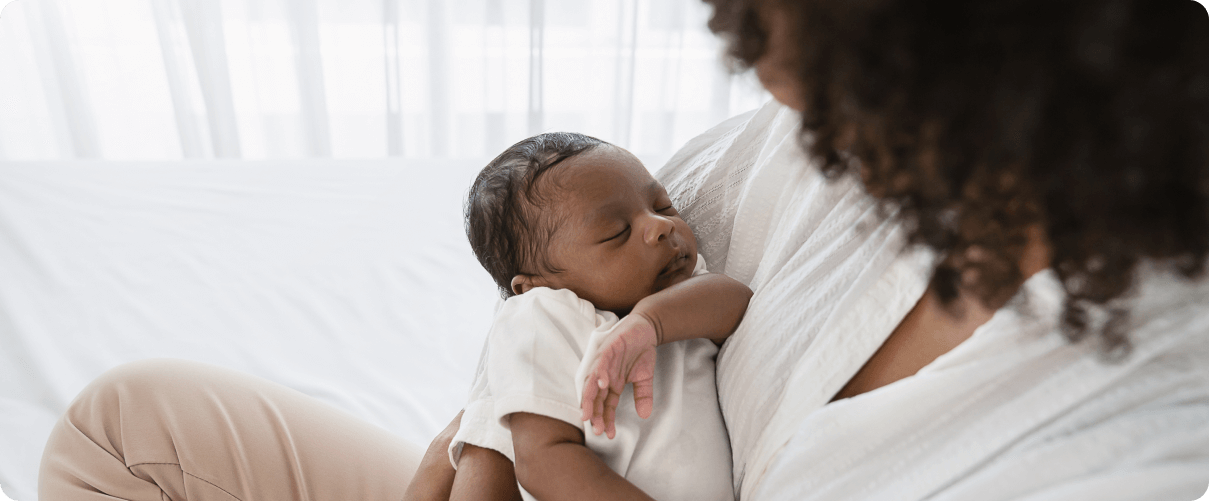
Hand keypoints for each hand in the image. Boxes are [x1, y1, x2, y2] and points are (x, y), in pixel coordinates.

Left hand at [579, 313, 657, 438]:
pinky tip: (602, 385)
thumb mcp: (645, 377)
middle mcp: (605, 375)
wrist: (646, 327)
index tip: (608, 435)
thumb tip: (645, 415)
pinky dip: (600, 374)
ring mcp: (604, 362)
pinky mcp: (608, 349)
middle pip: (595, 398)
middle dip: (595, 415)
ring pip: (592, 383)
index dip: (607, 420)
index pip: (606, 406)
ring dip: (591, 399)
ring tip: (589, 416)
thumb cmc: (641, 351)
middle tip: (597, 430)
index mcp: (613, 383)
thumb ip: (643, 395)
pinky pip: (601, 363)